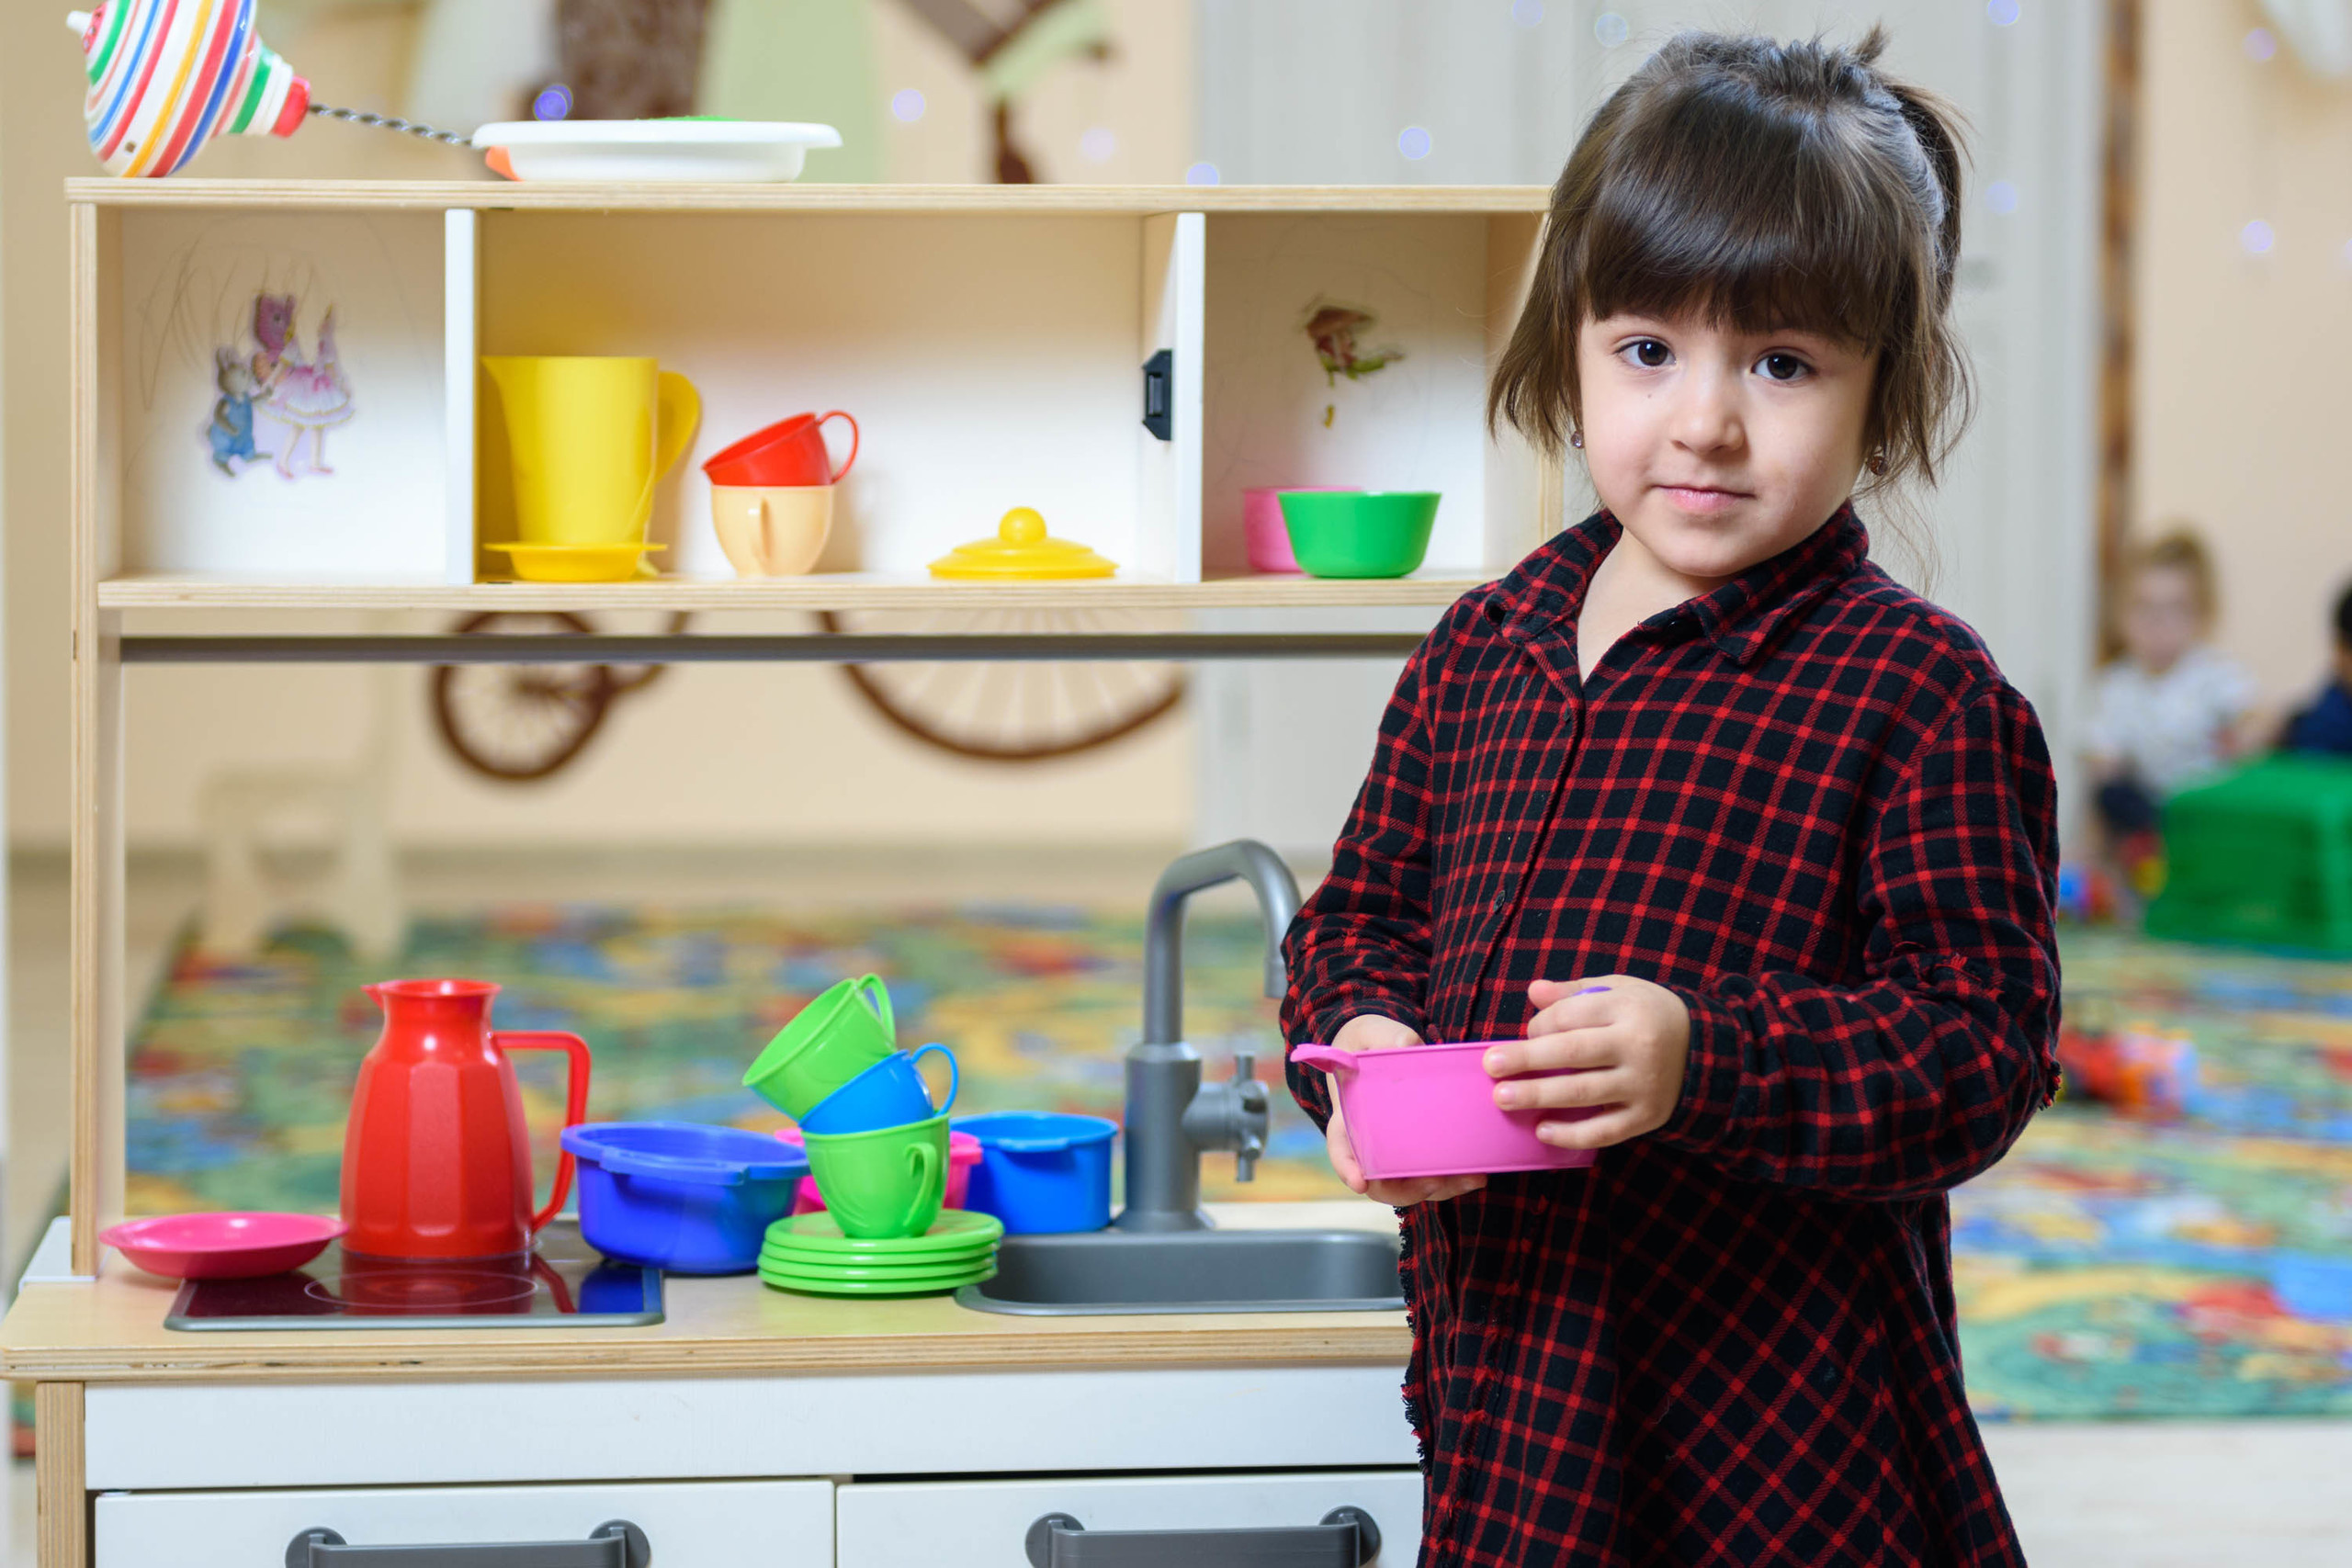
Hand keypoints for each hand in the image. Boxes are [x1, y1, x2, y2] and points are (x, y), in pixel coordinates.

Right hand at [1319, 1014, 1487, 1207]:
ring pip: (1411, 1184)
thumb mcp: (1371, 1032)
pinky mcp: (1420, 1149)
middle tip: (1433, 1181)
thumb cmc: (1370, 1043)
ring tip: (1470, 1178)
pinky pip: (1432, 1175)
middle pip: (1379, 1180)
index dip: (1347, 1169)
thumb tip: (1407, 1045)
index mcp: (1348, 1117)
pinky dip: (1452, 1180)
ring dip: (1439, 1189)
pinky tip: (1478, 1173)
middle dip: (1408, 1189)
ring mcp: (1395, 1150)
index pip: (1341, 1149)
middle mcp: (1370, 1142)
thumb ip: (1385, 1036)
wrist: (1383, 1046)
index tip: (1360, 1182)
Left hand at [1480, 976, 1690, 1149]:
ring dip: (1539, 1096)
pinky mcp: (1648, 1117)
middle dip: (1527, 1060)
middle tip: (1491, 1066)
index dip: (1540, 1026)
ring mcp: (1644, 1085)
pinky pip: (1605, 1130)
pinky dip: (1572, 1135)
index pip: (1571, 1017)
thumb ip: (1575, 992)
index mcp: (1629, 1009)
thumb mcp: (1620, 991)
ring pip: (1584, 1093)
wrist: (1707, 1052)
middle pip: (1572, 1054)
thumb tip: (1533, 992)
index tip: (1527, 1035)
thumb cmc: (1649, 1016)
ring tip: (1502, 1098)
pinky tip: (1542, 1131)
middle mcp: (1638, 1047)